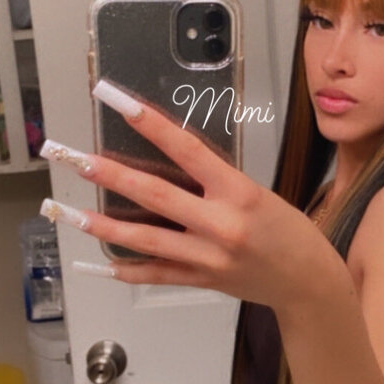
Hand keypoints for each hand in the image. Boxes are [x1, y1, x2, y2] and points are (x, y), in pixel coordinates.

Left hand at [39, 80, 342, 310]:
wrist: (308, 281)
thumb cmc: (288, 232)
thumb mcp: (258, 194)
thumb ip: (216, 182)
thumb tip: (171, 163)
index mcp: (239, 192)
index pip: (186, 150)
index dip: (150, 124)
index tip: (120, 102)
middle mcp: (222, 224)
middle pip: (156, 194)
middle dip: (112, 176)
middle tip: (79, 160)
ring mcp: (209, 257)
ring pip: (147, 238)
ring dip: (106, 225)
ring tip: (74, 214)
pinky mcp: (203, 281)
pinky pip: (158, 274)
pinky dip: (129, 270)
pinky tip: (103, 263)